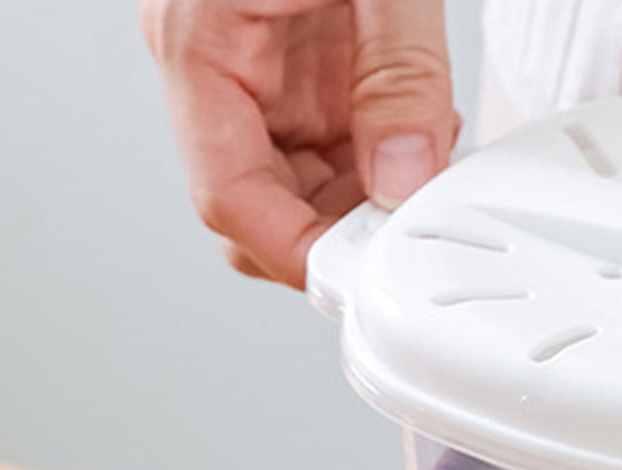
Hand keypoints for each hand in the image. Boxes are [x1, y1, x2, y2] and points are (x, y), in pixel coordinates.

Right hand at [141, 0, 458, 288]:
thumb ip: (397, 75)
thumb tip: (405, 177)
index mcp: (198, 39)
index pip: (229, 194)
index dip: (294, 252)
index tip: (356, 279)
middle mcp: (208, 61)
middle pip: (258, 203)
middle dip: (335, 230)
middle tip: (405, 234)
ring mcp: (243, 64)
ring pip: (292, 182)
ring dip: (359, 198)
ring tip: (424, 177)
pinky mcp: (281, 58)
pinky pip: (317, 139)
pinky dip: (370, 159)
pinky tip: (416, 142)